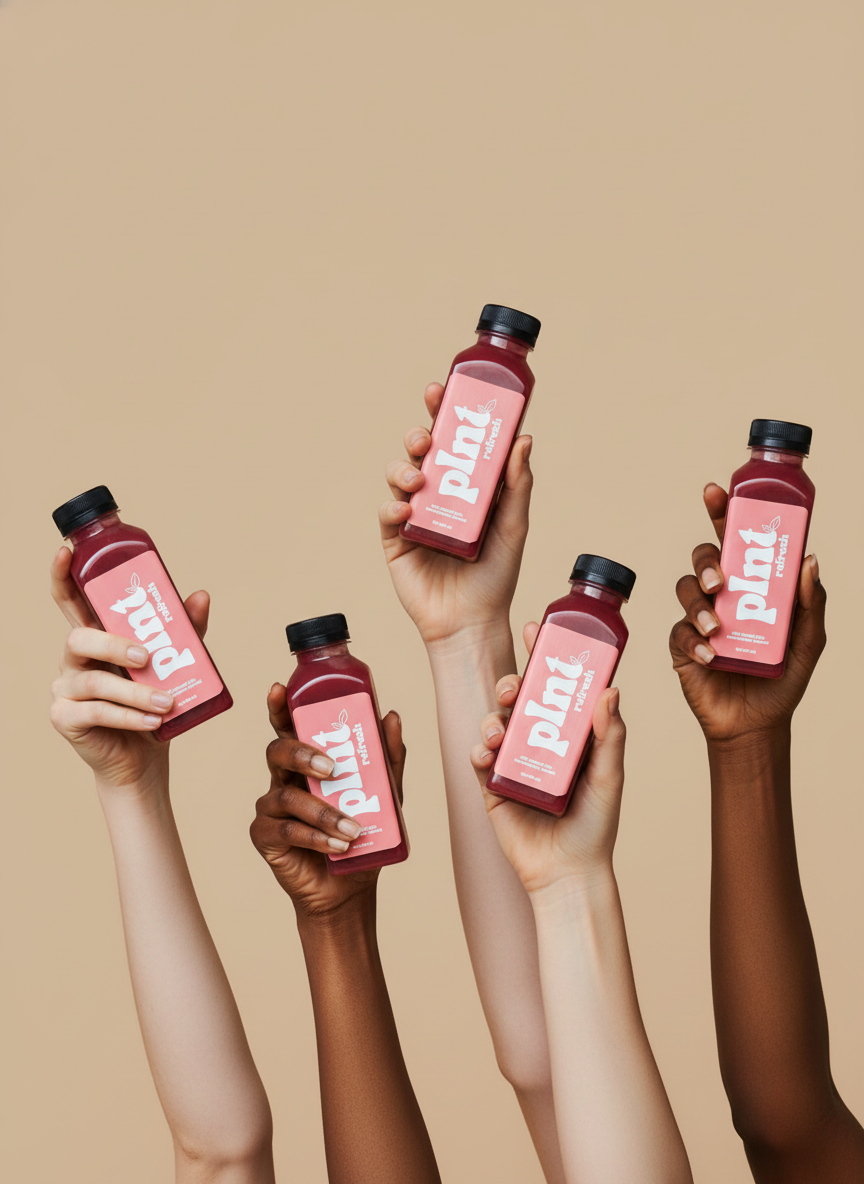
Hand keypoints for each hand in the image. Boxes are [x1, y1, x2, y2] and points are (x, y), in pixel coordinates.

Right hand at [49, 546, 209, 789]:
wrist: (144, 759)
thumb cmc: (154, 704)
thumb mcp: (174, 664)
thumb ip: (185, 630)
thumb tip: (200, 595)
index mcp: (96, 637)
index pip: (70, 601)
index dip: (63, 576)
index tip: (67, 552)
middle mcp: (74, 659)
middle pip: (79, 638)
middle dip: (114, 644)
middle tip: (148, 657)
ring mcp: (65, 688)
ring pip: (93, 680)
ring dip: (135, 691)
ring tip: (168, 701)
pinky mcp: (65, 718)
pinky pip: (95, 712)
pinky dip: (128, 715)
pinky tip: (153, 720)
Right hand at [250, 684, 406, 922]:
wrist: (351, 886)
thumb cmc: (363, 833)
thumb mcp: (385, 794)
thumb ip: (387, 757)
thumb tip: (390, 715)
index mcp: (307, 761)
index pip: (289, 727)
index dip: (280, 707)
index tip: (279, 688)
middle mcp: (284, 778)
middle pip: (277, 751)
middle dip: (302, 754)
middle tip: (331, 767)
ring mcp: (271, 807)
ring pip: (286, 795)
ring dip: (324, 812)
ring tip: (353, 830)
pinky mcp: (264, 837)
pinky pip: (285, 830)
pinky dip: (315, 837)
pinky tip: (338, 846)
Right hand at [378, 382, 532, 645]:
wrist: (471, 622)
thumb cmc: (496, 577)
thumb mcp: (513, 528)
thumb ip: (517, 485)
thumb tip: (523, 440)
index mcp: (465, 486)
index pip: (453, 441)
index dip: (444, 412)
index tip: (442, 389)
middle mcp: (437, 495)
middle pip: (421, 451)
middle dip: (420, 433)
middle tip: (428, 435)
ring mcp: (414, 516)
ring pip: (399, 475)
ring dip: (404, 468)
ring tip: (419, 478)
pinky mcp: (395, 541)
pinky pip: (387, 514)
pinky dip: (393, 507)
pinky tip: (405, 512)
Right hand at [470, 622, 625, 895]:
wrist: (567, 872)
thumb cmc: (596, 825)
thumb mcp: (609, 776)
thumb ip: (610, 735)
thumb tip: (611, 690)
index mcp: (567, 733)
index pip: (553, 686)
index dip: (542, 656)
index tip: (534, 628)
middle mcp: (538, 742)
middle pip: (518, 699)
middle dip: (511, 683)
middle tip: (514, 688)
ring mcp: (513, 762)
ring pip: (494, 722)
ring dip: (493, 717)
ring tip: (499, 729)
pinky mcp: (492, 785)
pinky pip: (477, 758)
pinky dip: (479, 750)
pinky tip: (486, 754)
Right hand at [669, 483, 825, 742]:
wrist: (757, 725)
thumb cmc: (784, 680)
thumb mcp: (809, 640)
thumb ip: (811, 602)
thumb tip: (810, 560)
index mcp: (752, 585)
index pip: (735, 539)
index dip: (721, 512)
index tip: (713, 492)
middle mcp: (723, 594)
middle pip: (703, 557)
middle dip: (707, 560)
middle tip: (720, 579)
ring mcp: (699, 618)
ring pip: (685, 589)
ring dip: (699, 604)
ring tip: (717, 627)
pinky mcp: (682, 645)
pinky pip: (678, 631)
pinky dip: (694, 640)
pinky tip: (711, 656)